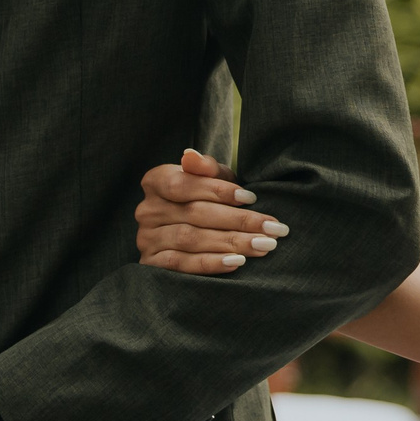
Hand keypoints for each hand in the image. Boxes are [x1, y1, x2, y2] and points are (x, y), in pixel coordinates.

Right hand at [136, 147, 291, 272]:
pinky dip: (211, 263)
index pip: (184, 184)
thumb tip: (190, 156)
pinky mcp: (152, 263)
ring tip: (264, 245)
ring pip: (191, 239)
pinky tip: (237, 262)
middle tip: (272, 228)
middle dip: (238, 221)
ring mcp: (147, 238)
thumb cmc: (205, 196)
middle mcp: (147, 209)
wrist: (192, 228)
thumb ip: (206, 167)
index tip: (252, 198)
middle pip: (194, 213)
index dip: (218, 191)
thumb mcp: (210, 178)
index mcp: (155, 181)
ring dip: (231, 243)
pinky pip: (182, 264)